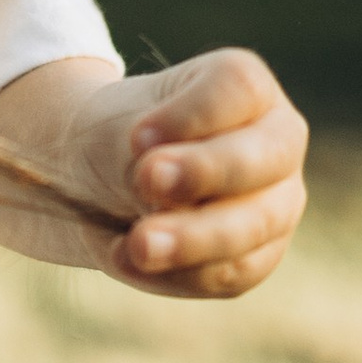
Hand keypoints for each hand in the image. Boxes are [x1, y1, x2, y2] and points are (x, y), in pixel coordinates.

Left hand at [0, 45, 307, 300]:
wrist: (89, 183)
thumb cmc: (91, 134)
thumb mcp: (97, 120)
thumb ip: (121, 134)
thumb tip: (126, 164)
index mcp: (240, 88)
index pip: (239, 91)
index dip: (194, 116)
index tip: (135, 140)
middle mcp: (272, 142)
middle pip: (265, 159)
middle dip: (205, 178)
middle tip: (143, 187)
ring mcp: (270, 204)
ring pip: (258, 226)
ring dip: (196, 239)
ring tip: (133, 247)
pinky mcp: (251, 258)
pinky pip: (234, 274)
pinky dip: (188, 274)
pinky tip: (135, 263)